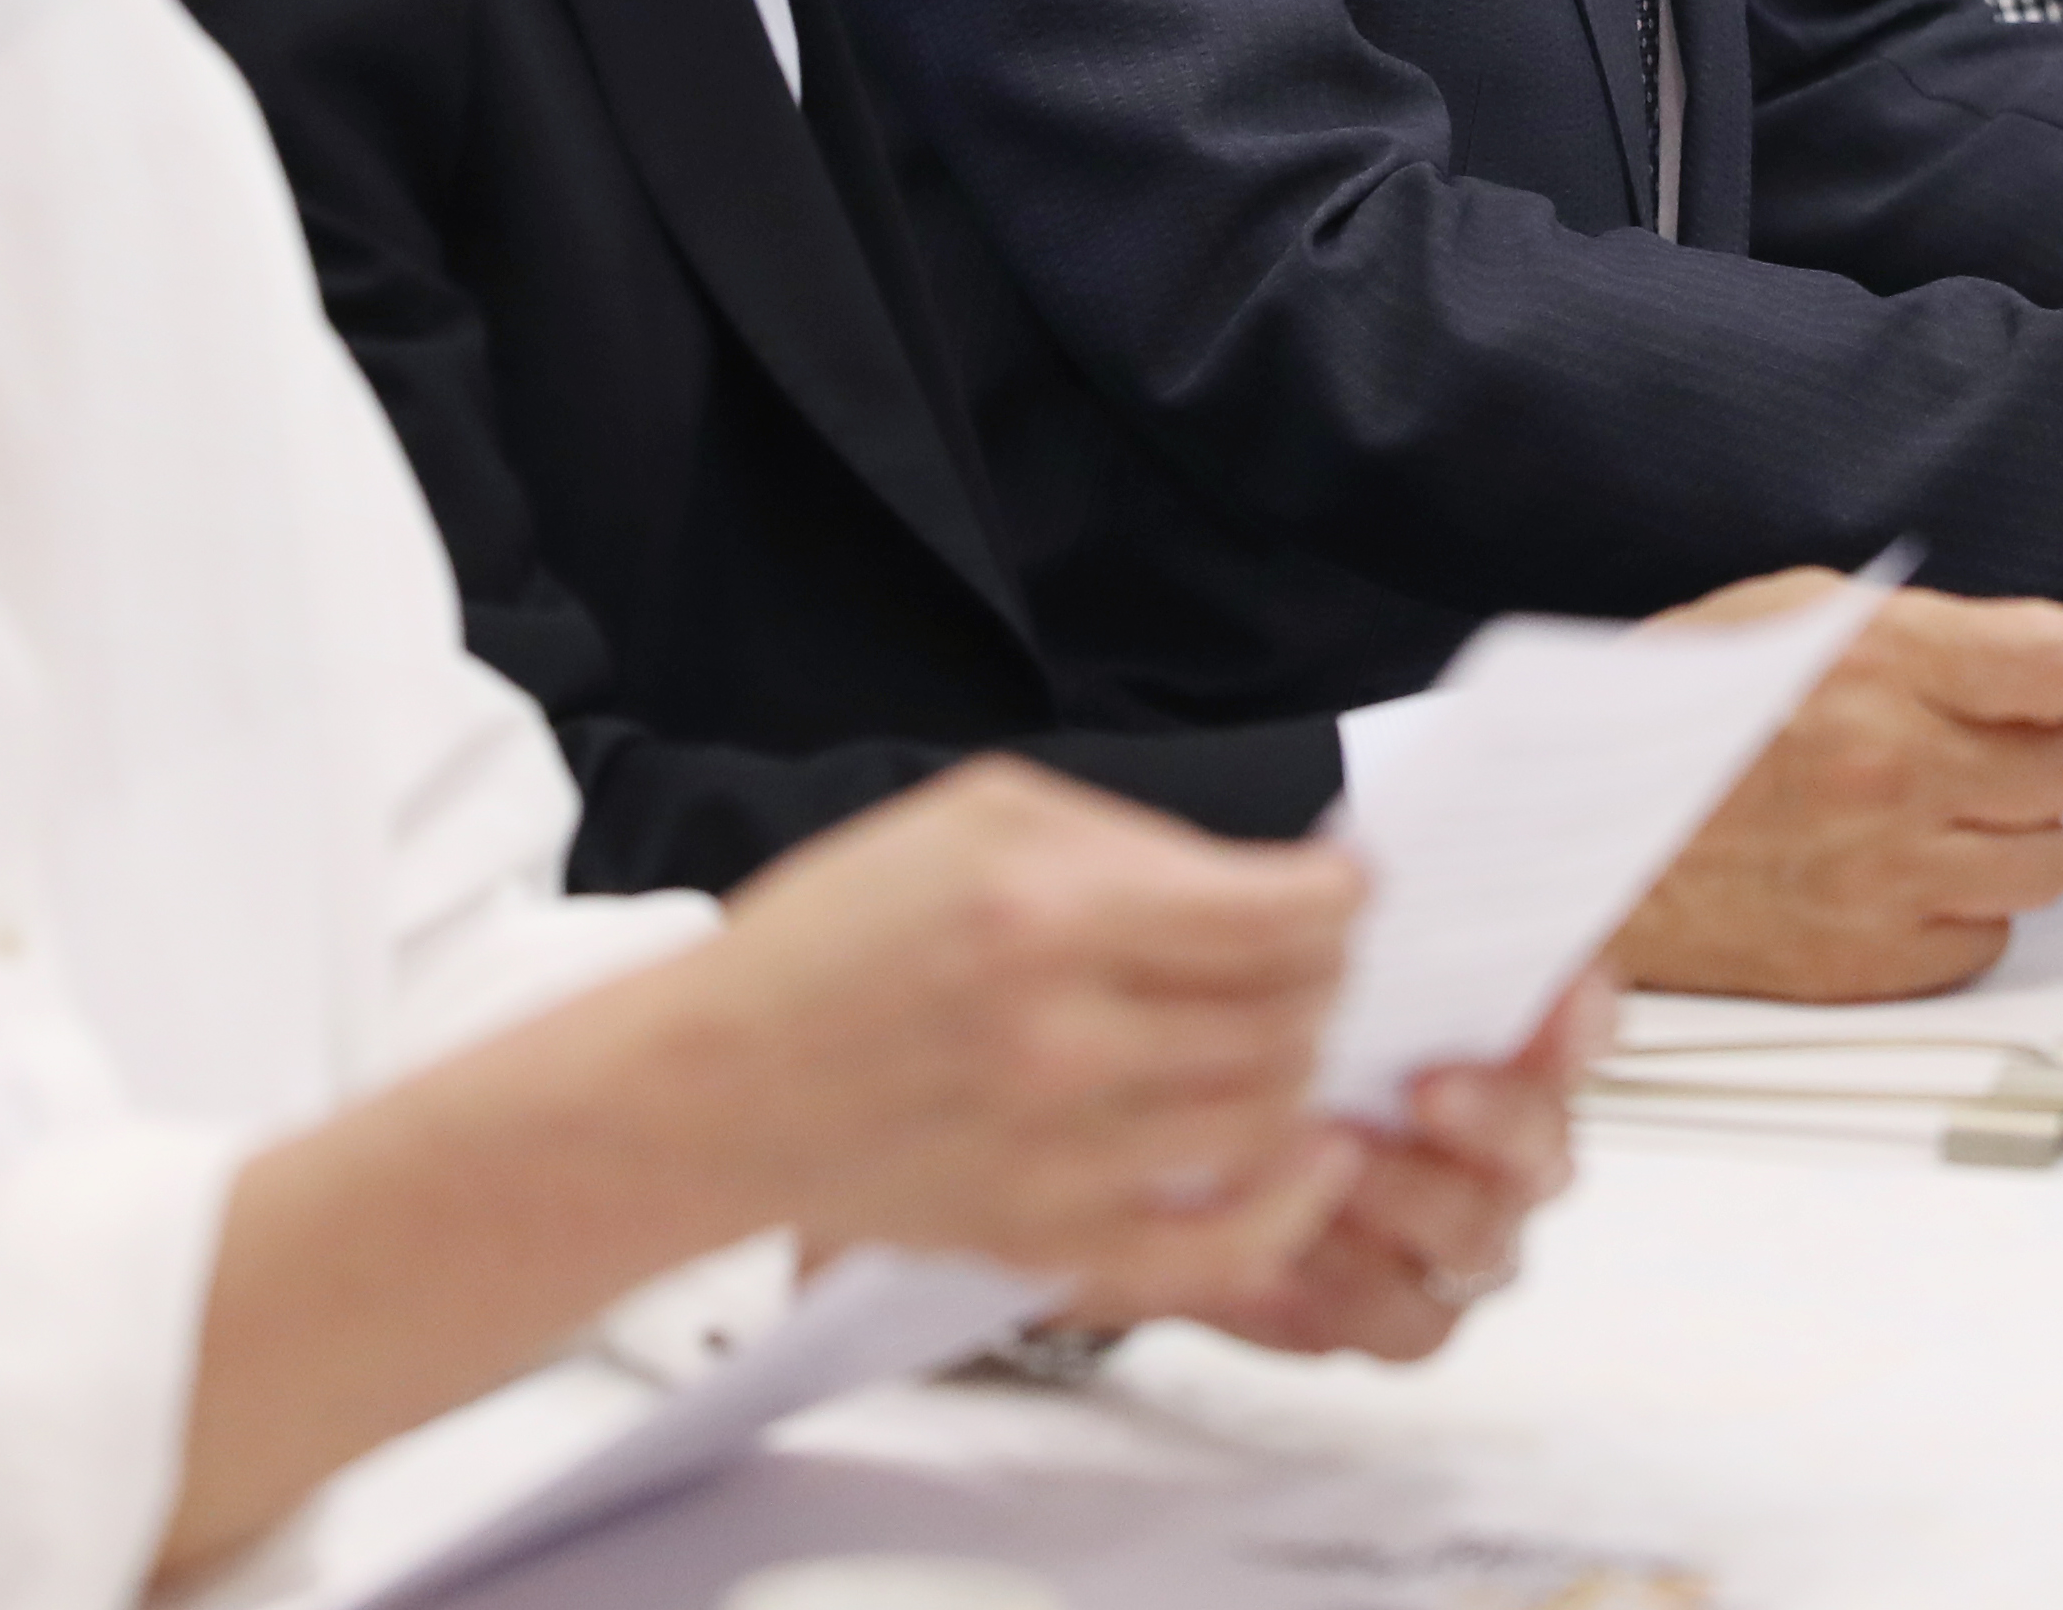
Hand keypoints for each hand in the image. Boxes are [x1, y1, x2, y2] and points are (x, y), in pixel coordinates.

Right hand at [690, 758, 1363, 1314]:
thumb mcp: (978, 817)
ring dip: (1303, 1064)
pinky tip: (1312, 1157)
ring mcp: (1057, 1153)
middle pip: (1286, 1014)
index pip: (1273, 915)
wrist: (713, 1088)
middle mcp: (1063, 1038)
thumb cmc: (836, 938)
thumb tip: (1263, 883)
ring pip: (1268, 1115)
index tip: (1349, 886)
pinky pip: (1220, 1245)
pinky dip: (1291, 1204)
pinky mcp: (1044, 1238)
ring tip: (1285, 1027)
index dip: (1341, 895)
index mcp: (1049, 911)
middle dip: (1326, 973)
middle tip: (1316, 953)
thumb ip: (1132, 841)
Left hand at [1134, 970, 1605, 1359]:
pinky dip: (1354, 1288)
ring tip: (1334, 1164)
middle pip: (1548, 1145)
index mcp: (1514, 1044)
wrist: (1196, 1139)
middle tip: (1425, 1088)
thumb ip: (1355, 926)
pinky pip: (1411, 1322)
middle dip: (1494, 1118)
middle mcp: (1514, 1146)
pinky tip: (1292, 1240)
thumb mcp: (1305, 955)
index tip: (1552, 1004)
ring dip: (1411, 1201)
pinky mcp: (1407, 1313)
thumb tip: (1358, 869)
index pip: (1585, 1023)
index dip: (1579, 1019)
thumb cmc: (1274, 1029)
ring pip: (1485, 1239)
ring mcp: (1470, 1236)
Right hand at [1611, 578, 2062, 1000]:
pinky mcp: (1875, 961)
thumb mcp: (1786, 617)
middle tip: (1970, 739)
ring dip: (2007, 833)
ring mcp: (1890, 875)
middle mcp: (1898, 770)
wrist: (1578, 844)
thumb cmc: (1667, 720)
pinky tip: (1898, 872)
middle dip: (2033, 748)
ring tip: (1933, 810)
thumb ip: (1919, 632)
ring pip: (2049, 860)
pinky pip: (1990, 936)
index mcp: (1882, 664)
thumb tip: (2036, 649)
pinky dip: (1961, 908)